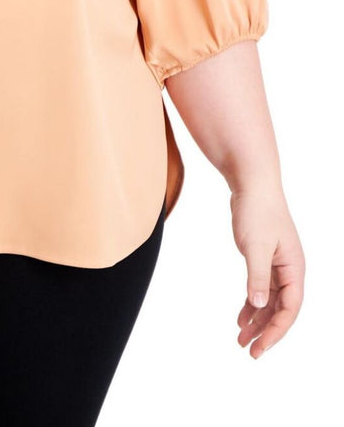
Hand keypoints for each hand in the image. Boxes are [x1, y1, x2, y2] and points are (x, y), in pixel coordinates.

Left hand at [230, 186, 304, 358]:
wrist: (252, 184)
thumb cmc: (257, 211)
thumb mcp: (255, 246)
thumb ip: (257, 277)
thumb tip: (260, 307)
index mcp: (295, 268)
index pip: (290, 309)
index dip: (276, 331)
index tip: (260, 348)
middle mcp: (290, 270)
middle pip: (281, 309)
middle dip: (266, 332)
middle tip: (249, 351)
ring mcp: (278, 265)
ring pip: (270, 302)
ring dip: (257, 321)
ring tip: (240, 339)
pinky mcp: (264, 259)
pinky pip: (261, 289)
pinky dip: (251, 304)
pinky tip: (240, 318)